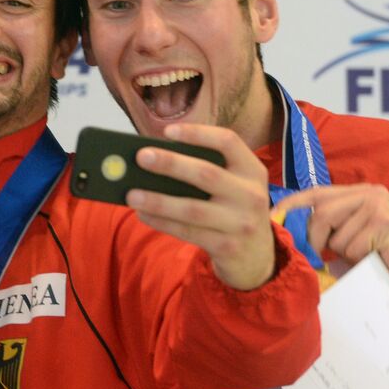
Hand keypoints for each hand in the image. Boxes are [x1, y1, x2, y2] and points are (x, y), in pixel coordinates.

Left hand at [127, 123, 275, 290]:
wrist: (257, 257)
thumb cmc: (233, 210)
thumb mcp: (234, 187)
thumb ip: (206, 171)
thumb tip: (155, 160)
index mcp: (252, 170)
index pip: (228, 142)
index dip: (198, 133)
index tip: (168, 131)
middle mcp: (251, 194)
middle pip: (206, 174)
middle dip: (171, 164)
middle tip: (142, 157)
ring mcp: (241, 223)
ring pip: (192, 209)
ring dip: (158, 200)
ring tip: (131, 194)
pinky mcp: (227, 246)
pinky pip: (187, 232)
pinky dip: (162, 222)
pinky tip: (143, 214)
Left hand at [272, 184, 388, 313]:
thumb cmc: (385, 260)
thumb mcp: (353, 237)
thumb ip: (329, 229)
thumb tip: (288, 231)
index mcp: (360, 192)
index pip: (316, 192)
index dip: (291, 205)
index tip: (272, 219)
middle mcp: (370, 193)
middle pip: (320, 212)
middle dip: (313, 239)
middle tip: (320, 256)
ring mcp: (379, 207)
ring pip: (334, 232)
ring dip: (340, 252)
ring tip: (360, 256)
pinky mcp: (385, 225)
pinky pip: (350, 246)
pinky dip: (355, 260)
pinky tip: (373, 260)